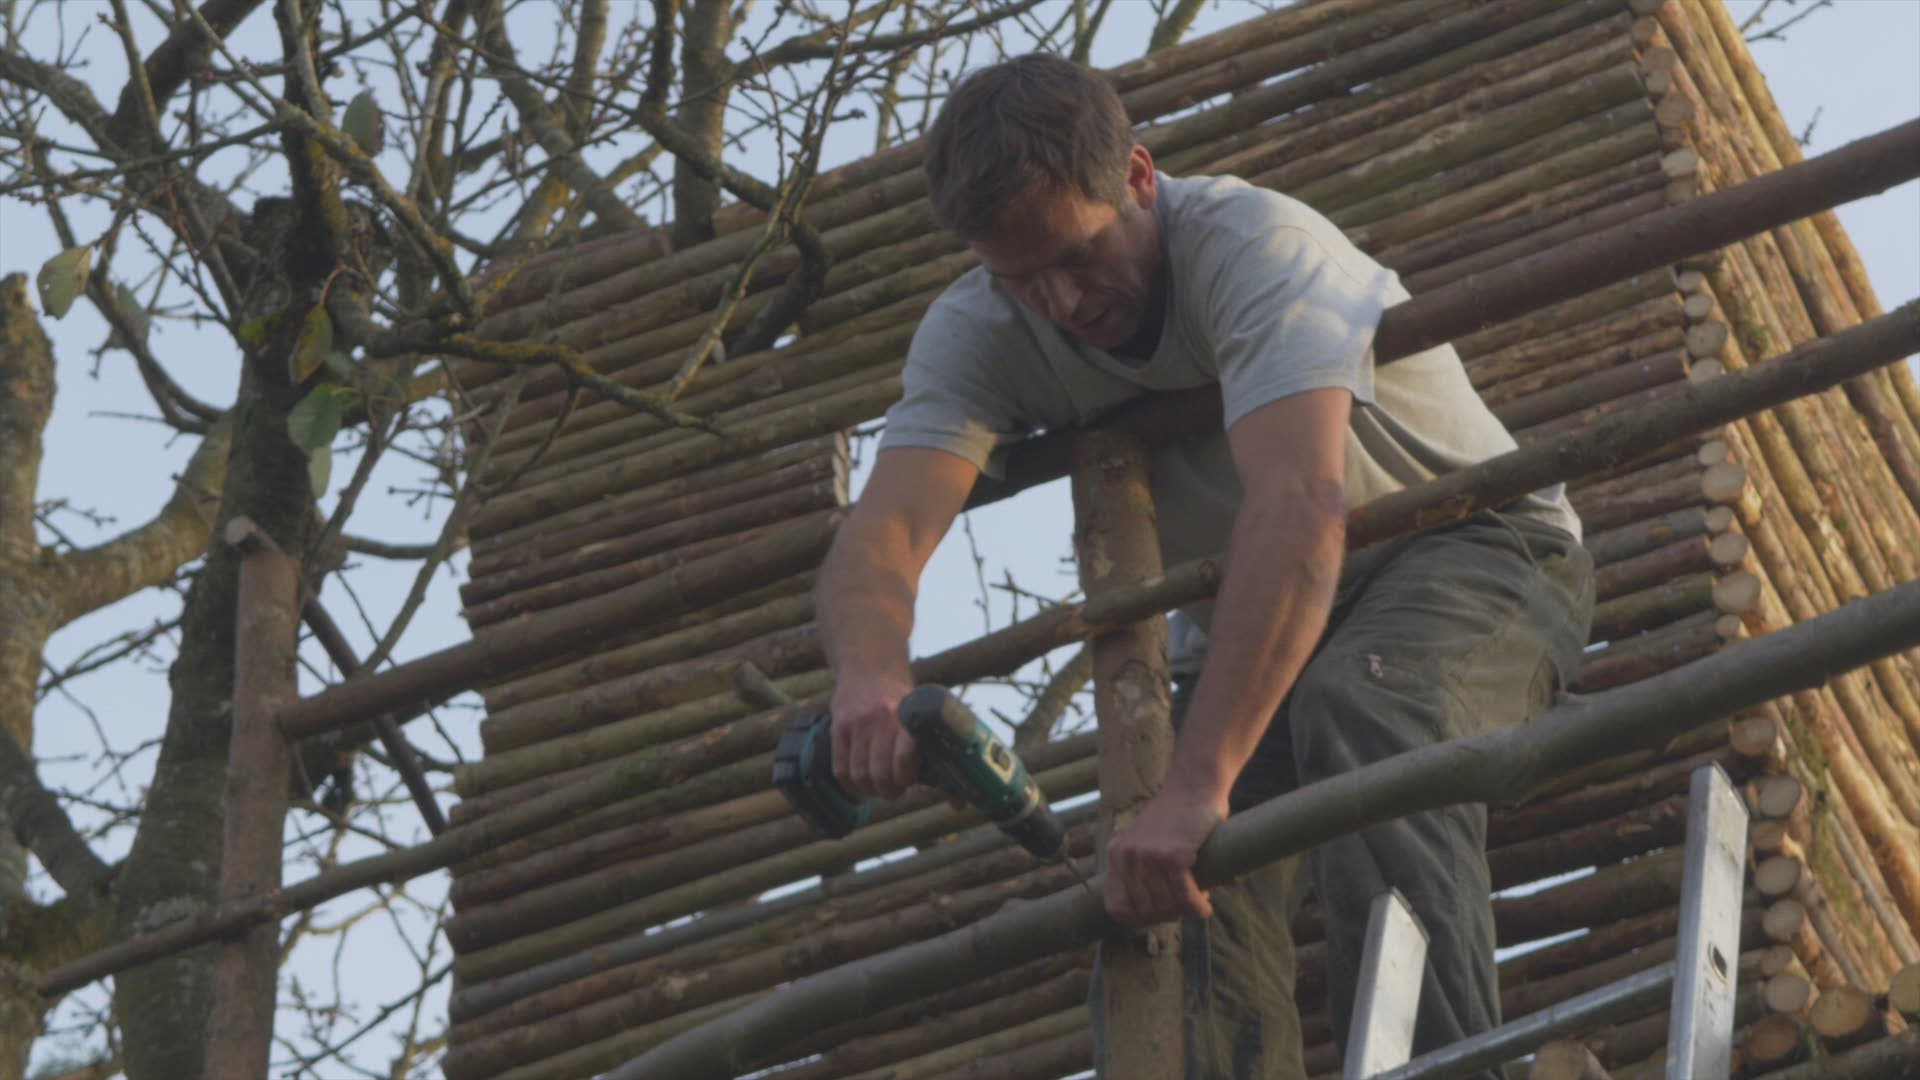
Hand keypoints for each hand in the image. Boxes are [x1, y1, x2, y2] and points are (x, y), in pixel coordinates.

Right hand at [829, 677, 919, 800]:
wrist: (870, 668)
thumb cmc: (900, 699)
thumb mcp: (916, 713)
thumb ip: (924, 746)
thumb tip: (949, 795)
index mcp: (905, 717)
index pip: (904, 759)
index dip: (906, 780)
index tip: (908, 782)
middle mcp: (880, 720)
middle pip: (880, 774)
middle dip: (889, 791)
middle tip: (894, 791)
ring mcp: (856, 725)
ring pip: (859, 776)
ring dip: (870, 791)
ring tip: (877, 788)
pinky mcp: (838, 729)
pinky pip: (840, 770)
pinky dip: (851, 786)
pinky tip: (860, 785)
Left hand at [1103, 782, 1227, 927]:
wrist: (1195, 785)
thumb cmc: (1177, 816)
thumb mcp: (1146, 841)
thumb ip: (1141, 870)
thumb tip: (1153, 913)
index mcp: (1116, 855)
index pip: (1116, 908)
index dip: (1139, 920)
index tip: (1159, 916)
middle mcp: (1127, 857)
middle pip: (1146, 911)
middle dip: (1169, 915)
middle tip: (1185, 906)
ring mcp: (1148, 856)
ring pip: (1167, 906)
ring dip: (1185, 910)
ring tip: (1197, 899)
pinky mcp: (1173, 855)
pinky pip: (1185, 897)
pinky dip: (1197, 907)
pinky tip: (1205, 907)